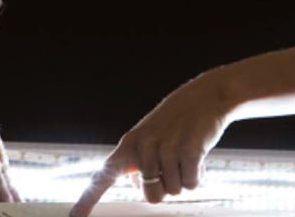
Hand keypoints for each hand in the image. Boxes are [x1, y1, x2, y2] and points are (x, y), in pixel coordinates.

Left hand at [70, 73, 235, 216]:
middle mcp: (143, 148)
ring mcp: (165, 150)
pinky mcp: (188, 152)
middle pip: (152, 196)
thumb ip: (139, 160)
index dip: (88, 198)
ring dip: (184, 177)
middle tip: (173, 164)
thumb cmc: (177, 119)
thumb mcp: (150, 136)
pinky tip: (198, 153)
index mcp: (129, 145)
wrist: (207, 96)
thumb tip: (137, 184)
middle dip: (166, 186)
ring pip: (174, 191)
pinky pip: (192, 184)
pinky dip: (198, 174)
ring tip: (185, 153)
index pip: (104, 176)